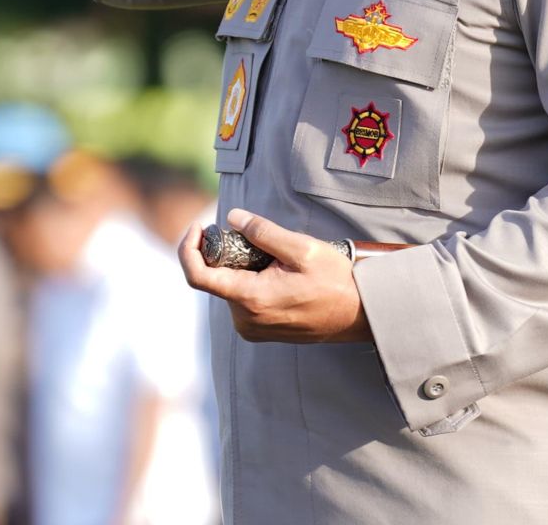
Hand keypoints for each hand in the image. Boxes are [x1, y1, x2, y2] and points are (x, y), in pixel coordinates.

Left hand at [177, 209, 368, 342]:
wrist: (358, 315)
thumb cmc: (335, 282)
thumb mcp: (302, 248)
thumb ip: (263, 232)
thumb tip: (232, 217)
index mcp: (250, 299)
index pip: (198, 276)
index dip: (189, 248)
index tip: (200, 227)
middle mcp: (245, 319)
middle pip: (216, 277)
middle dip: (229, 253)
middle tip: (261, 241)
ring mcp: (251, 328)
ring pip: (229, 286)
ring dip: (243, 267)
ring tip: (278, 262)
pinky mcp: (258, 330)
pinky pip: (242, 299)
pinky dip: (251, 280)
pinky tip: (279, 276)